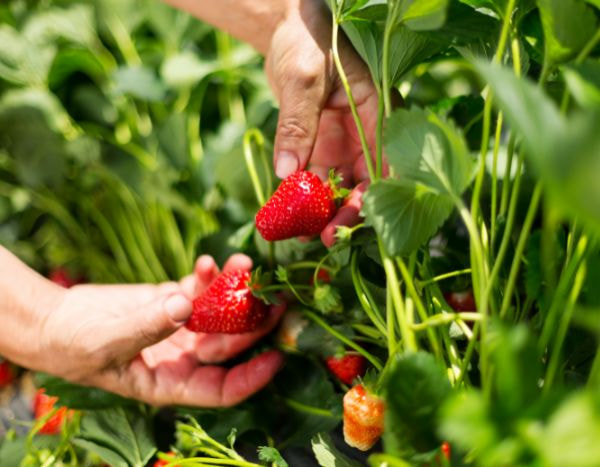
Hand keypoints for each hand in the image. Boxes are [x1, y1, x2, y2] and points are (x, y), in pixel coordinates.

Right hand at [38, 254, 283, 406]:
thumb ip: (146, 326)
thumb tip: (185, 306)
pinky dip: (207, 277)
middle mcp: (182, 358)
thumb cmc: (72, 346)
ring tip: (243, 263)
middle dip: (253, 322)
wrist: (53, 321)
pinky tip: (209, 261)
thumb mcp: (106, 342)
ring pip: (219, 313)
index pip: (221, 388)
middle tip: (273, 296)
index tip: (276, 356)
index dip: (251, 377)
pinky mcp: (171, 302)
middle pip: (229, 345)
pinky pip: (199, 290)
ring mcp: (179, 329)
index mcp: (170, 382)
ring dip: (234, 290)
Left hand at [266, 0, 381, 246]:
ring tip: (303, 235)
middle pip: (365, 183)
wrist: (288, 26)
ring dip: (323, 212)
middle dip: (346, 212)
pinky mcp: (323, 146)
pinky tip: (290, 217)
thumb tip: (288, 174)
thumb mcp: (304, 79)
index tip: (351, 220)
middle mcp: (367, 134)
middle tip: (324, 238)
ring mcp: (345, 142)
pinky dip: (304, 198)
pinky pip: (315, 179)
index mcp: (380, 115)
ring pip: (340, 186)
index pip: (388, 165)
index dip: (374, 197)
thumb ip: (297, 124)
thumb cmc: (307, 39)